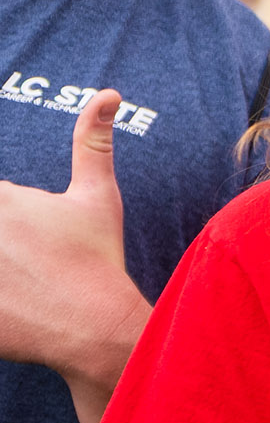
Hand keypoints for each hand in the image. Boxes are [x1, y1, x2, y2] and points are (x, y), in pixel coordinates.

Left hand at [0, 88, 151, 422]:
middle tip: (19, 261)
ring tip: (15, 280)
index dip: (10, 222)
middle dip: (4, 246)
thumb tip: (108, 94)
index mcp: (3, 199)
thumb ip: (93, 143)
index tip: (22, 235)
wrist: (97, 328)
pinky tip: (8, 304)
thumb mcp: (98, 197)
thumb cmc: (97, 259)